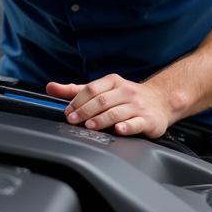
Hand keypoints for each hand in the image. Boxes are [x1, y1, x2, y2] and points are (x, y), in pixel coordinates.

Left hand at [46, 74, 172, 137]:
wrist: (161, 100)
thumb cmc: (127, 96)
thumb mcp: (102, 89)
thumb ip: (76, 90)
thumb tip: (50, 87)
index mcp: (113, 82)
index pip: (91, 89)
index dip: (77, 101)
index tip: (67, 112)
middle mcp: (125, 92)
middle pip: (102, 100)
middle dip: (85, 111)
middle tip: (73, 120)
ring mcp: (137, 105)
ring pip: (117, 112)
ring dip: (102, 119)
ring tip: (89, 126)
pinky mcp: (148, 120)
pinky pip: (137, 122)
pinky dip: (127, 126)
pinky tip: (119, 130)